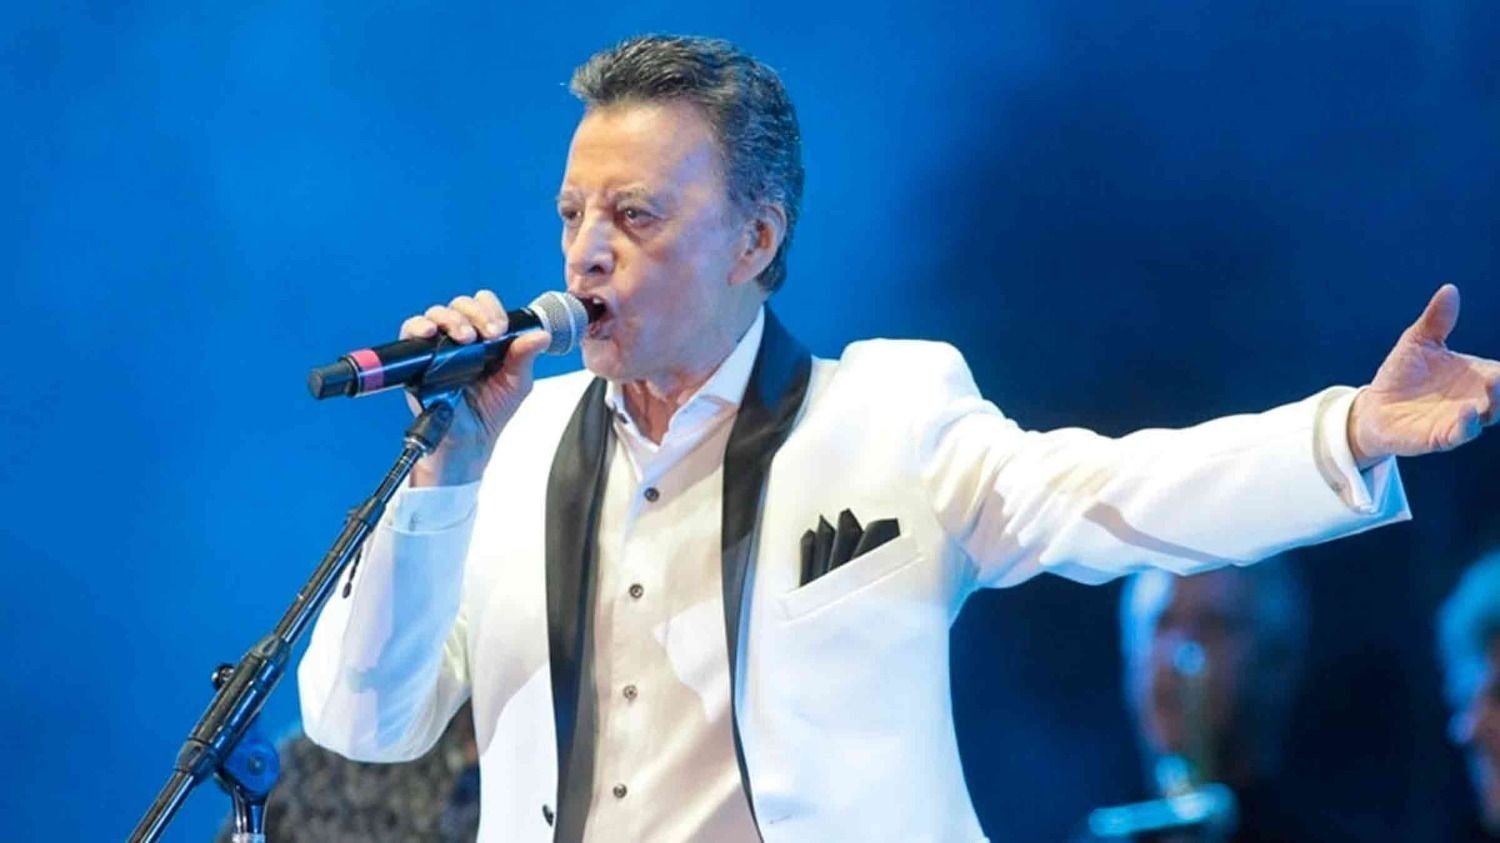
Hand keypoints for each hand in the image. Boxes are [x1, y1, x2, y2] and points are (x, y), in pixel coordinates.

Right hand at [399, 290, 551, 486]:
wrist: (469, 441)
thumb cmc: (490, 412)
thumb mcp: (516, 383)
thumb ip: (525, 357)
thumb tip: (541, 335)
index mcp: (485, 339)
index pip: (485, 307)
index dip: (492, 310)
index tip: (500, 329)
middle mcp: (460, 338)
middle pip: (461, 305)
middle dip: (475, 313)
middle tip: (488, 333)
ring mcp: (438, 347)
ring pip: (437, 314)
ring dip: (451, 319)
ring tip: (464, 338)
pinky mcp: (418, 360)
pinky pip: (410, 332)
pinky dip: (418, 326)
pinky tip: (430, 333)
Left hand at [1348, 284, 1499, 466]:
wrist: (1374, 406)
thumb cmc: (1403, 374)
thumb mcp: (1417, 342)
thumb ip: (1436, 321)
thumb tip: (1449, 289)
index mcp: (1479, 374)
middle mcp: (1478, 398)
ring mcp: (1462, 419)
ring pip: (1491, 414)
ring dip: (1497, 402)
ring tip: (1493, 384)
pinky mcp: (1442, 436)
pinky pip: (1462, 433)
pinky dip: (1468, 425)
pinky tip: (1467, 412)